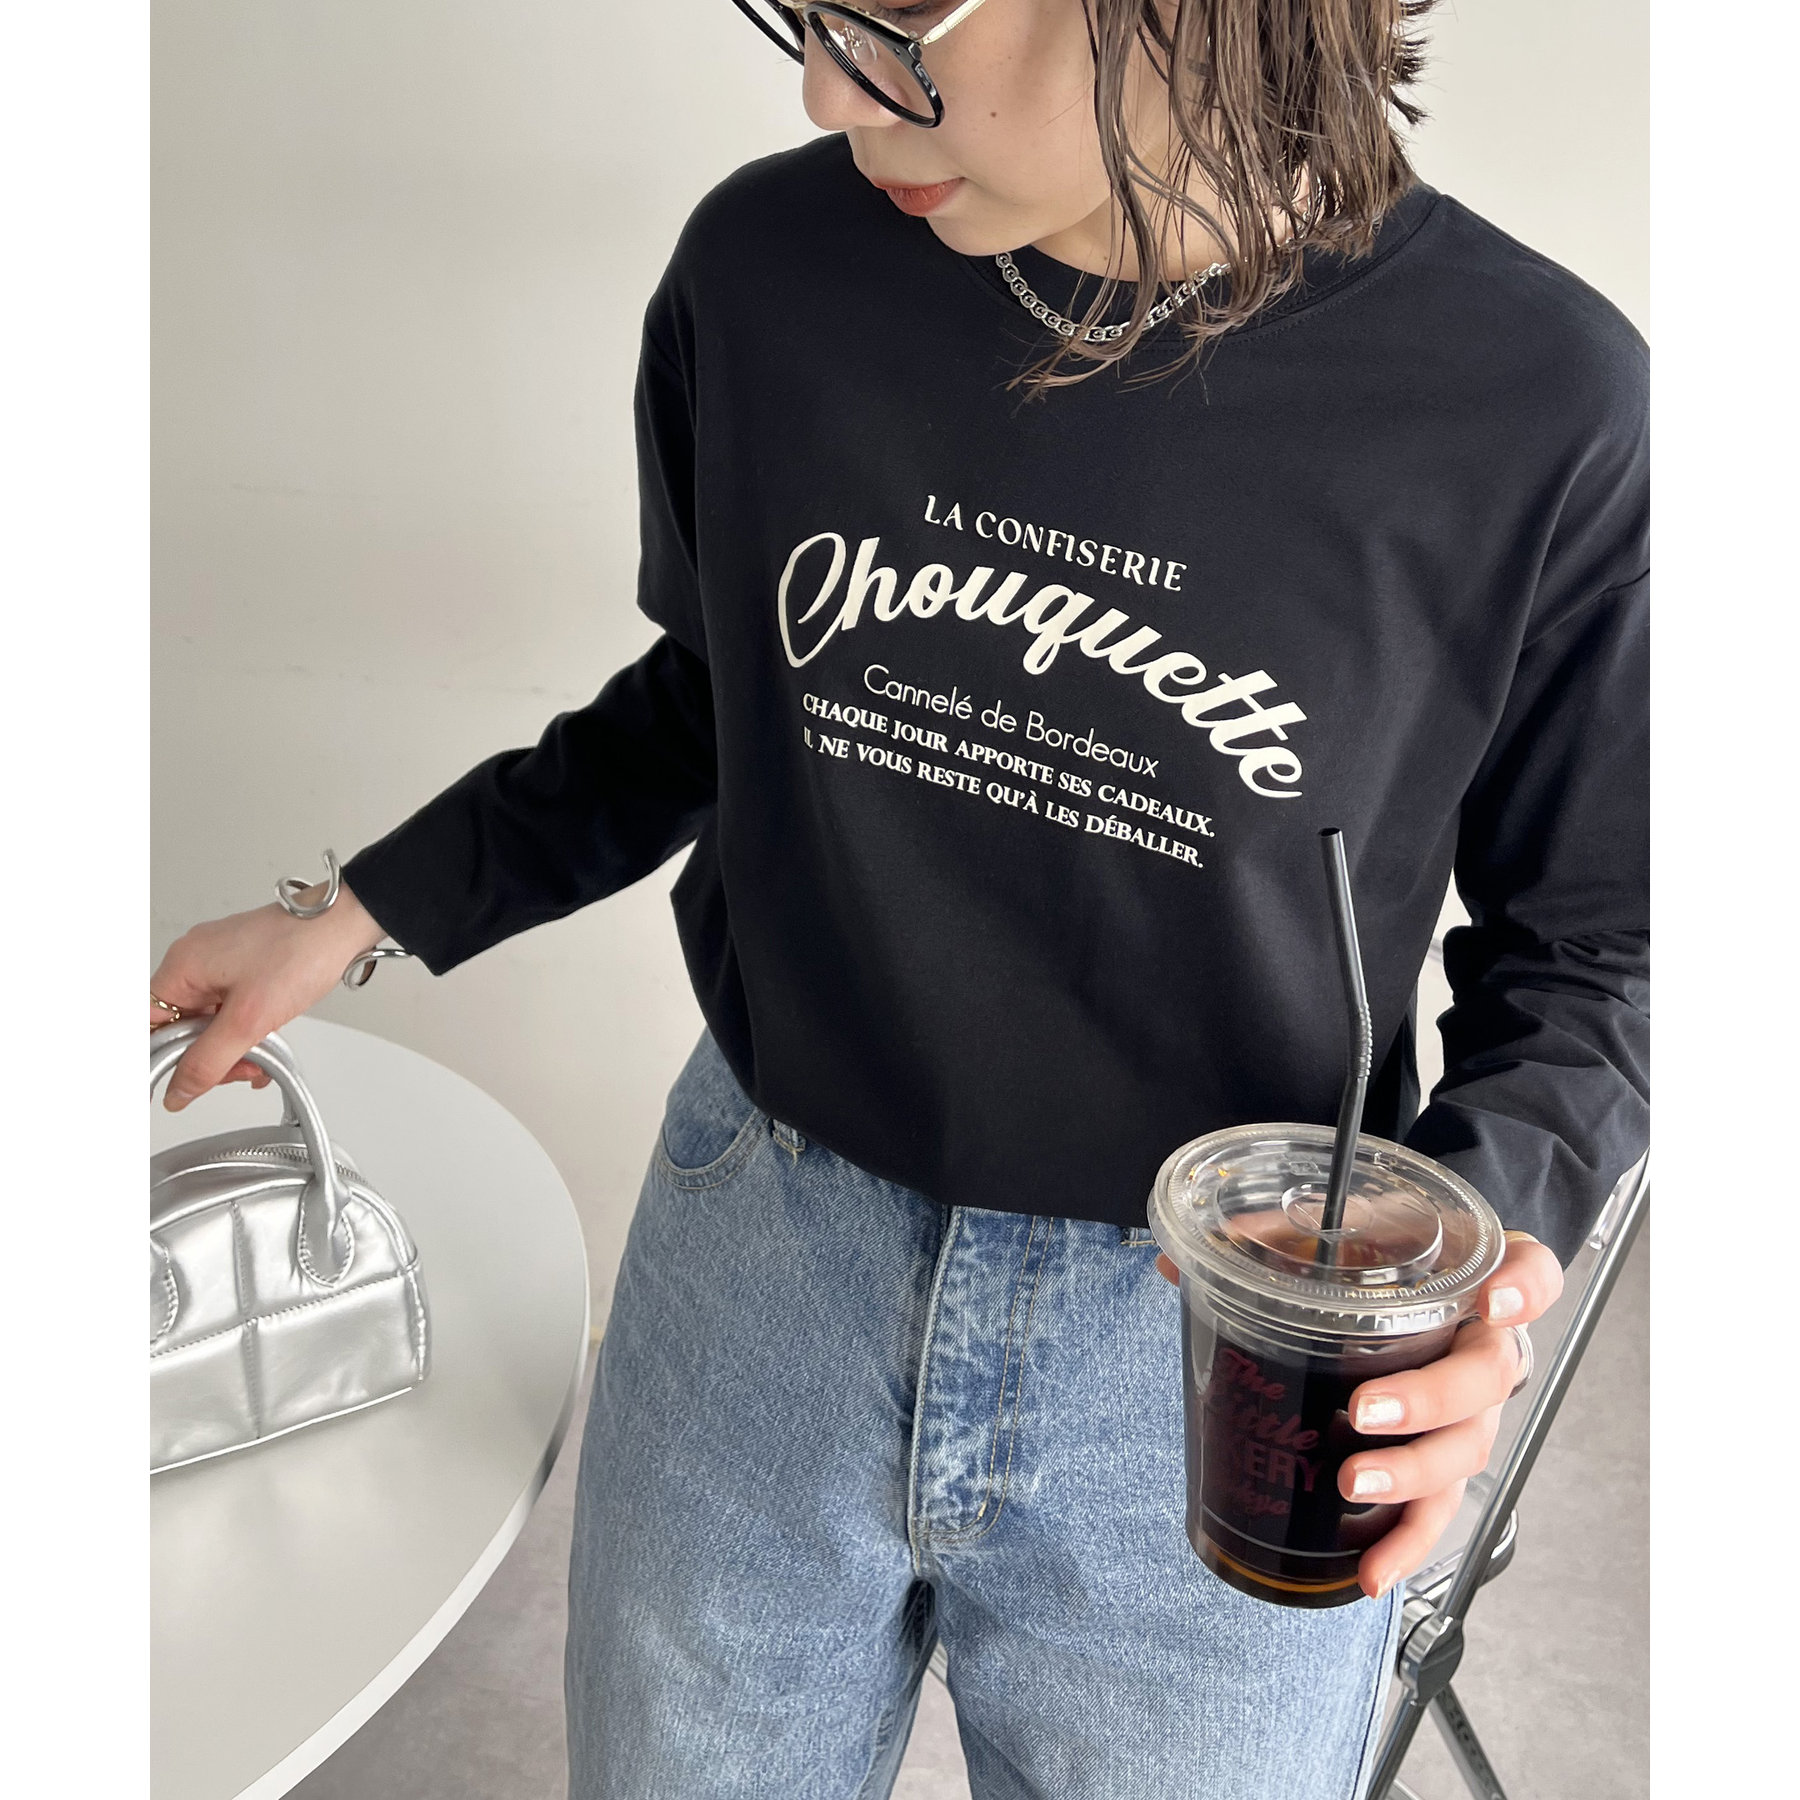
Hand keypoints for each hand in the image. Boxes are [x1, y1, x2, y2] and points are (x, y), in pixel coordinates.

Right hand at [149, 878, 385, 1110]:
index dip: (162, 1056)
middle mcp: (195, 961)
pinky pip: (231, 1010)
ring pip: (210, 1022)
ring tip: (258, 1061)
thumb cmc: (300, 952)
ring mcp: (221, 964)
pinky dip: (246, 1032)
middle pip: (181, 1026)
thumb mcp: (249, 1020)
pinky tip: (266, 1048)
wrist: (345, 925)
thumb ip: (208, 1062)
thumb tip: (176, 1092)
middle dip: (208, 1056)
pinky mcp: (246, 968)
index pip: (148, 1023)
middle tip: (237, 1070)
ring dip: (232, 1048)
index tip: (179, 1082)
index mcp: (182, 966)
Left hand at [1155, 1229, 1562, 1600]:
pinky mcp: (1445, 1463)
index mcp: (1473, 1277)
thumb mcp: (1334, 1236)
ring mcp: (1474, 1411)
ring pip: (1468, 1449)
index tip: (1490, 1297)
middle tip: (1363, 1412)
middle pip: (1490, 1376)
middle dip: (1429, 1400)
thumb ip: (1268, 1241)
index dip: (1522, 1285)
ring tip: (1351, 1484)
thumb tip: (1175, 1265)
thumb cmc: (1375, 1263)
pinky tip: (1370, 1568)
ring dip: (1410, 1474)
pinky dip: (1405, 1544)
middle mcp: (1487, 1347)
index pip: (1532, 1271)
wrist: (1404, 1293)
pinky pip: (1438, 1510)